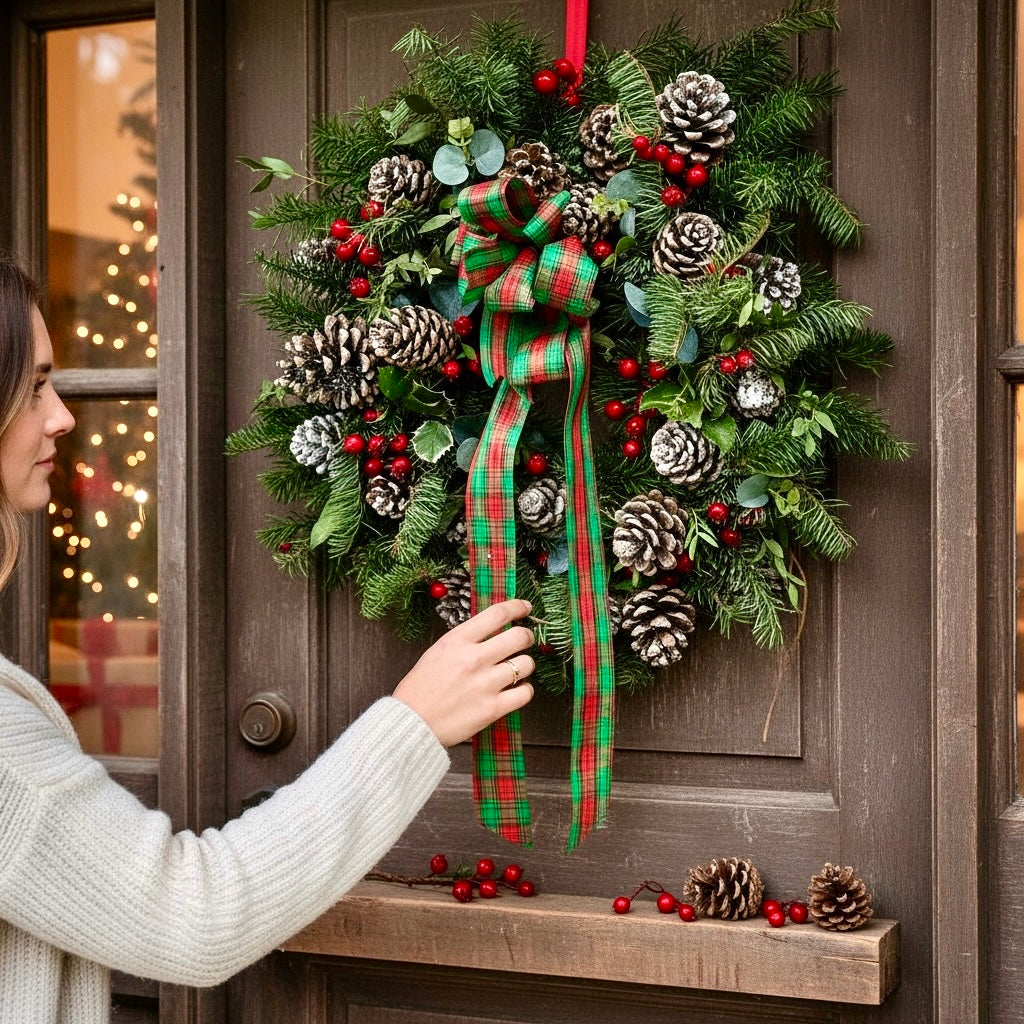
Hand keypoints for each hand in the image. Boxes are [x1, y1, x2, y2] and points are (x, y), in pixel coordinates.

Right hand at [392, 598, 535, 746]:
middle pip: (519, 637)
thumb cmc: (420, 688)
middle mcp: (474, 659)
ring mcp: (485, 684)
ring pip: (526, 664)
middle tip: (525, 640)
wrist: (411, 722)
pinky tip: (516, 690)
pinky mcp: (492, 708)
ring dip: (525, 665)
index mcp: (458, 641)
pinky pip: (525, 693)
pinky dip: (525, 690)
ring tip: (516, 669)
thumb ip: (464, 640)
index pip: (497, 614)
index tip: (524, 607)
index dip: (517, 607)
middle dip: (527, 636)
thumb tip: (491, 631)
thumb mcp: (437, 652)